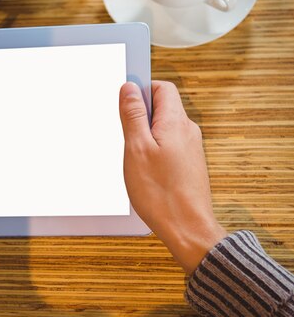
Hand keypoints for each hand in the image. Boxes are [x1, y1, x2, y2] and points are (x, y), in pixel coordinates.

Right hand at [119, 80, 226, 273]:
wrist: (188, 229)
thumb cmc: (161, 194)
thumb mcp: (137, 149)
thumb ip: (133, 115)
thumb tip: (129, 88)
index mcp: (176, 122)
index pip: (162, 87)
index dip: (141, 89)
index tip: (125, 102)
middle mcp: (188, 131)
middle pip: (162, 107)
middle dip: (140, 117)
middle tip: (127, 138)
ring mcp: (191, 148)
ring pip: (163, 128)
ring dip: (146, 137)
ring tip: (136, 159)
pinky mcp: (189, 164)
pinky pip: (169, 145)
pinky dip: (154, 151)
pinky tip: (146, 171)